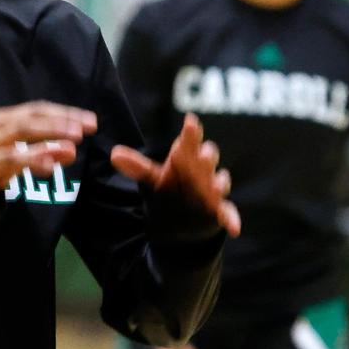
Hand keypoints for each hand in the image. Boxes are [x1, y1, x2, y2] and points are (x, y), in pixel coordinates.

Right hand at [0, 101, 96, 194]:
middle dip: (61, 121)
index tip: (91, 121)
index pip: (40, 109)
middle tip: (85, 129)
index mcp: (7, 116)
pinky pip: (10, 157)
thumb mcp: (21, 155)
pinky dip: (31, 159)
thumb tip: (73, 150)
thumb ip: (46, 152)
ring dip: (49, 136)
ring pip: (21, 131)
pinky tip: (49, 166)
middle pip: (32, 116)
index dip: (66, 113)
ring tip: (73, 144)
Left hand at [110, 113, 240, 237]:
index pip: (189, 142)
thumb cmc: (171, 188)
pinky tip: (234, 227)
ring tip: (214, 186)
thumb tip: (114, 154)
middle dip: (207, 156)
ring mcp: (213, 190)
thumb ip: (137, 167)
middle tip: (203, 154)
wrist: (183, 219)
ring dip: (219, 184)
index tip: (190, 121)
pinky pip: (228, 213)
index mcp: (186, 158)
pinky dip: (231, 219)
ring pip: (220, 182)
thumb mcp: (153, 178)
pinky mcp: (219, 210)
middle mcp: (203, 171)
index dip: (190, 133)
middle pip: (208, 158)